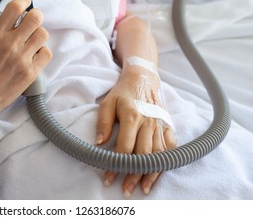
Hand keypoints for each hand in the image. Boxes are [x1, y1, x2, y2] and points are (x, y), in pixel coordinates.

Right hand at [0, 0, 51, 124]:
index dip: (24, 0)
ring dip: (39, 33)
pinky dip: (42, 51)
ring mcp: (23, 59)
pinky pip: (46, 53)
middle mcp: (11, 45)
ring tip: (32, 38)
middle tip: (31, 20)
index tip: (26, 1)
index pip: (15, 8)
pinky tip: (34, 53)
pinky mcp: (31, 72)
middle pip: (35, 18)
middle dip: (35, 15)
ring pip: (43, 35)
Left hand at [96, 66, 175, 196]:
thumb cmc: (122, 92)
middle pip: (144, 155)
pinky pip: (170, 147)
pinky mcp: (168, 125)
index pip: (125, 148)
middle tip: (126, 190)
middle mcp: (149, 123)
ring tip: (143, 188)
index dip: (116, 165)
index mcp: (132, 117)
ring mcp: (160, 125)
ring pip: (158, 154)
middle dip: (134, 175)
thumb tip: (97, 144)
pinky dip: (167, 161)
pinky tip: (160, 172)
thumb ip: (103, 123)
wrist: (143, 79)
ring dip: (151, 173)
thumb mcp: (108, 103)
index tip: (108, 178)